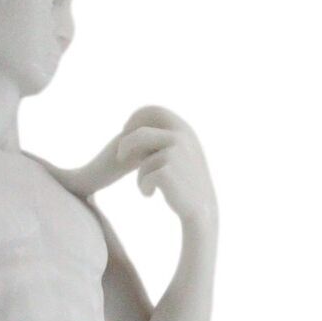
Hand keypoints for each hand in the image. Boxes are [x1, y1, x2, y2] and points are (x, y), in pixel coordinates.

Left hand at [116, 106, 216, 225]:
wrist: (202, 209)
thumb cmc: (186, 184)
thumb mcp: (180, 154)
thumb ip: (164, 139)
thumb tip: (135, 130)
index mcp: (184, 128)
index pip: (154, 110)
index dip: (135, 120)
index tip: (125, 133)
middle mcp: (181, 136)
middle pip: (140, 132)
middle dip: (126, 143)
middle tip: (120, 158)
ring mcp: (175, 152)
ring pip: (141, 160)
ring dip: (140, 175)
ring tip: (146, 187)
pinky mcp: (167, 170)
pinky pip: (143, 176)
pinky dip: (143, 187)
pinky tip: (150, 195)